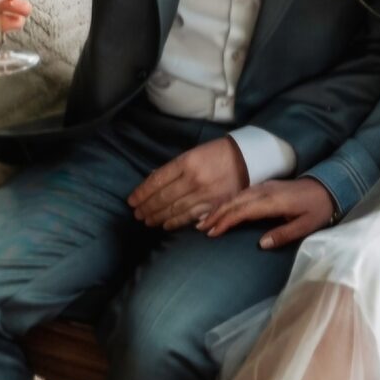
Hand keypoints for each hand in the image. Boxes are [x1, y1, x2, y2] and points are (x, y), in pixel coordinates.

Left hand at [128, 137, 247, 229]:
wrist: (247, 158)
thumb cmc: (216, 153)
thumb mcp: (192, 153)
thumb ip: (174, 169)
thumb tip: (152, 181)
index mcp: (187, 162)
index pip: (157, 180)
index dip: (142, 192)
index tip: (131, 200)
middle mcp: (194, 179)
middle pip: (164, 197)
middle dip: (147, 207)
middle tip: (136, 214)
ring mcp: (205, 194)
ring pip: (175, 210)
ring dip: (158, 217)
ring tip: (146, 221)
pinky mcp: (215, 205)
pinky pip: (190, 217)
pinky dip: (176, 223)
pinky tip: (165, 225)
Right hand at [199, 177, 336, 248]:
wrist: (327, 187)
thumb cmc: (317, 209)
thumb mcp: (306, 225)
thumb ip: (284, 234)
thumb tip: (261, 244)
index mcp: (273, 201)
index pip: (243, 211)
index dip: (226, 221)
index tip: (212, 232)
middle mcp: (264, 191)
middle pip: (235, 202)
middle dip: (216, 214)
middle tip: (200, 228)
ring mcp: (264, 187)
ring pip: (236, 196)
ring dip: (220, 208)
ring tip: (204, 221)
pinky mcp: (265, 186)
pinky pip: (241, 194)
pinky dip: (228, 202)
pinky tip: (221, 209)